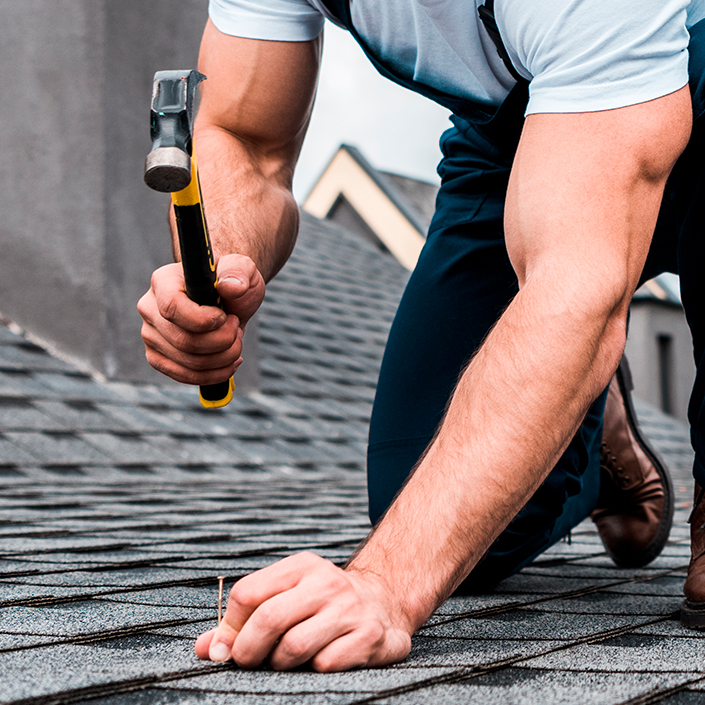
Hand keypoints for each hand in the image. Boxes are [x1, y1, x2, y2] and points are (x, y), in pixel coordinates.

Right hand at [137, 254, 264, 384]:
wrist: (225, 298)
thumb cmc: (230, 280)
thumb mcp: (241, 268)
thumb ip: (238, 271)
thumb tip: (230, 287)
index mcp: (163, 281)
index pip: (172, 307)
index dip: (204, 320)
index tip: (226, 316)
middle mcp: (149, 308)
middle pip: (184, 340)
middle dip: (222, 341)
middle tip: (237, 327)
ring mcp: (150, 335)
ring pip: (188, 362)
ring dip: (223, 357)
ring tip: (236, 341)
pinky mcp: (157, 357)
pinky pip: (184, 376)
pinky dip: (214, 373)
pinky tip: (230, 361)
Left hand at [195, 552, 411, 671]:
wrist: (385, 601)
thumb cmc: (323, 603)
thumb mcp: (287, 596)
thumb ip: (244, 621)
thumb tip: (205, 648)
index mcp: (301, 567)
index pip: (248, 593)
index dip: (230, 627)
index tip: (229, 647)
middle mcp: (326, 583)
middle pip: (268, 619)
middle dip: (248, 651)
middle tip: (250, 663)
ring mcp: (349, 609)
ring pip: (294, 647)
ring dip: (281, 664)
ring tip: (285, 661)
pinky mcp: (369, 635)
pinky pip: (325, 664)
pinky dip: (313, 670)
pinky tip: (319, 660)